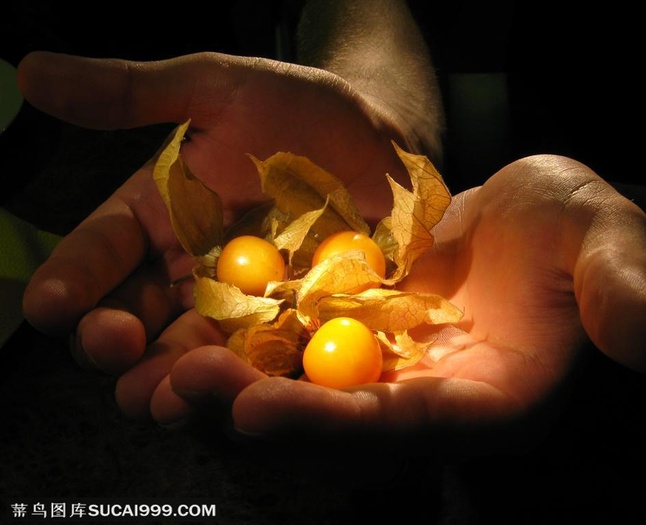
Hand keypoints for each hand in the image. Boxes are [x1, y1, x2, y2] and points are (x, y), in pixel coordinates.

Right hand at [19, 51, 410, 415]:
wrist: (384, 147)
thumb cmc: (301, 110)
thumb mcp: (219, 88)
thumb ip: (135, 92)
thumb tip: (30, 69)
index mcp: (157, 218)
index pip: (99, 252)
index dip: (72, 277)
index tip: (49, 305)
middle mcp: (188, 272)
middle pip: (137, 316)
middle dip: (115, 341)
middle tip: (109, 350)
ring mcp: (242, 308)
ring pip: (195, 352)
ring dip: (175, 379)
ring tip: (162, 397)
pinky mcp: (294, 330)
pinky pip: (268, 361)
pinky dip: (253, 383)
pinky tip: (243, 400)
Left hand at [158, 154, 645, 456]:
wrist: (531, 217)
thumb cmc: (575, 231)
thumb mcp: (605, 243)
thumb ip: (622, 290)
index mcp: (482, 397)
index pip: (404, 425)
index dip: (334, 425)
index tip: (259, 413)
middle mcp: (422, 395)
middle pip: (331, 418)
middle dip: (256, 411)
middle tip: (178, 391)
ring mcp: (383, 365)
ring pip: (298, 384)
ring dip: (231, 379)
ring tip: (156, 366)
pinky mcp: (356, 328)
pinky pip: (291, 340)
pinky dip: (244, 337)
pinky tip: (189, 323)